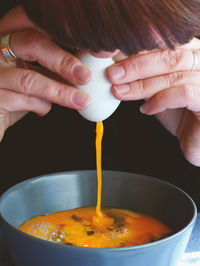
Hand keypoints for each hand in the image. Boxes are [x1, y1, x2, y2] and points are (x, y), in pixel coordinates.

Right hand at [0, 6, 90, 140]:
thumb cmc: (13, 91)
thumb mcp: (32, 73)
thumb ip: (50, 67)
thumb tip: (84, 68)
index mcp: (7, 38)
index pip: (30, 21)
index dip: (58, 30)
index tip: (84, 43)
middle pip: (31, 44)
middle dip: (63, 61)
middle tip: (85, 76)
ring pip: (29, 79)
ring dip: (60, 92)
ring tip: (81, 100)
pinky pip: (22, 100)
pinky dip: (41, 106)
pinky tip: (45, 108)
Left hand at [106, 38, 199, 165]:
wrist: (197, 140)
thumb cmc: (177, 113)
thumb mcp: (157, 89)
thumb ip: (144, 76)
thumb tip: (116, 65)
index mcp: (192, 53)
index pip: (165, 42)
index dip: (138, 48)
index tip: (113, 56)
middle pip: (170, 55)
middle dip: (136, 65)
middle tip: (112, 74)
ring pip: (175, 74)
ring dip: (142, 84)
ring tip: (120, 91)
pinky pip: (184, 94)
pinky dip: (160, 100)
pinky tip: (145, 109)